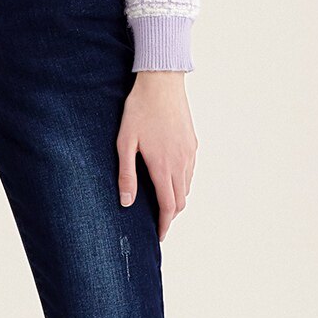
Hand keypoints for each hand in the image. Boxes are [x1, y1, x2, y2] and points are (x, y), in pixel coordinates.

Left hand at [116, 71, 197, 241]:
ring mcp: (189, 152)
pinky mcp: (192, 142)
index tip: (159, 235)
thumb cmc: (139, 109)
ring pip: (187, 186)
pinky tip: (171, 175)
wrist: (161, 81)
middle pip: (181, 200)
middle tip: (158, 220)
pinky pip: (191, 170)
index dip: (164, 225)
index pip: (168, 206)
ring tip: (162, 201)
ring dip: (177, 198)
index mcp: (163, 166)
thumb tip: (127, 202)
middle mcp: (181, 163)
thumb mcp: (125, 141)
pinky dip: (183, 181)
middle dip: (170, 215)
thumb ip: (126, 174)